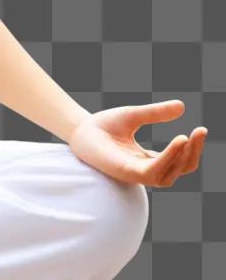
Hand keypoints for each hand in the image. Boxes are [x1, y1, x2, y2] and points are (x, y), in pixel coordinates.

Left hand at [68, 100, 206, 187]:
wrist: (78, 128)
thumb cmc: (104, 125)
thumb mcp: (134, 116)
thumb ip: (156, 113)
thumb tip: (182, 106)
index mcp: (150, 160)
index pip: (179, 160)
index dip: (193, 147)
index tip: (201, 129)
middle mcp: (146, 170)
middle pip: (180, 169)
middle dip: (193, 152)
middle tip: (200, 132)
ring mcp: (137, 174)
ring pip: (170, 174)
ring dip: (182, 156)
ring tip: (187, 137)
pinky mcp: (127, 173)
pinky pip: (154, 171)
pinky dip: (168, 158)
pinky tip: (177, 142)